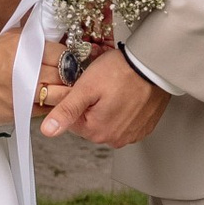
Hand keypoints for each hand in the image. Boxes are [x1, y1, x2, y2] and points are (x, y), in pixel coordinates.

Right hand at [0, 32, 63, 128]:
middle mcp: (28, 70)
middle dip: (69, 78)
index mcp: (27, 49)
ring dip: (62, 95)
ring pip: (60, 96)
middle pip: (66, 76)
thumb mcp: (8, 39)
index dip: (67, 60)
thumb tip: (55, 42)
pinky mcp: (21, 111)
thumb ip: (32, 40)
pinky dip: (48, 106)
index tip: (66, 63)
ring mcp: (26, 92)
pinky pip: (45, 110)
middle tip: (66, 79)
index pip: (63, 54)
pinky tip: (40, 101)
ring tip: (57, 92)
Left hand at [41, 47, 170, 148]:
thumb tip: (48, 130)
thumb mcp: (86, 87)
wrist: (155, 65)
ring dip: (109, 108)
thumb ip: (66, 111)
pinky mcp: (144, 127)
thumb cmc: (122, 71)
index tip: (87, 87)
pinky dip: (124, 110)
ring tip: (117, 89)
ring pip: (108, 122)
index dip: (76, 101)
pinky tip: (128, 95)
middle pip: (91, 123)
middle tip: (103, 86)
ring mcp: (132, 134)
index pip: (73, 120)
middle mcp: (116, 139)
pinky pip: (126, 122)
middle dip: (92, 106)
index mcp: (98, 132)